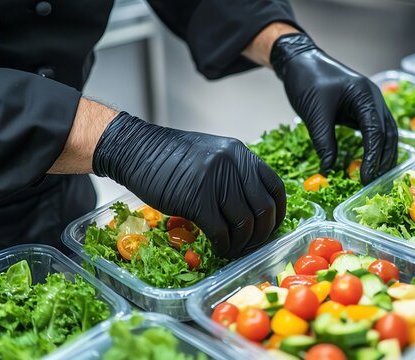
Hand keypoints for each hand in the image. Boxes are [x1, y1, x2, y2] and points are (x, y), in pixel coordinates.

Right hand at [92, 113, 285, 257]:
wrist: (136, 150)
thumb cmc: (171, 156)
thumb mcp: (212, 155)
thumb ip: (234, 174)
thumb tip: (254, 206)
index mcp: (240, 153)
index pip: (275, 186)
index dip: (278, 212)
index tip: (272, 226)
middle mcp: (232, 165)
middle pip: (263, 209)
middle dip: (261, 234)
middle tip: (252, 245)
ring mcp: (215, 181)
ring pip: (243, 223)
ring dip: (241, 244)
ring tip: (233, 249)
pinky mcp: (196, 200)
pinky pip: (220, 232)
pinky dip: (224, 246)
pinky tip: (219, 249)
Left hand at [271, 33, 397, 183]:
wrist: (299, 60)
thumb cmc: (307, 80)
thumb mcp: (315, 114)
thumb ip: (324, 142)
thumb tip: (329, 170)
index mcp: (365, 95)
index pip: (376, 132)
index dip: (372, 157)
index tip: (365, 177)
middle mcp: (373, 98)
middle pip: (388, 133)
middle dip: (382, 158)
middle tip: (373, 181)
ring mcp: (369, 102)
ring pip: (384, 132)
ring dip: (382, 154)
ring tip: (374, 175)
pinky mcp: (361, 108)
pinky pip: (373, 129)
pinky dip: (373, 146)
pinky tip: (369, 160)